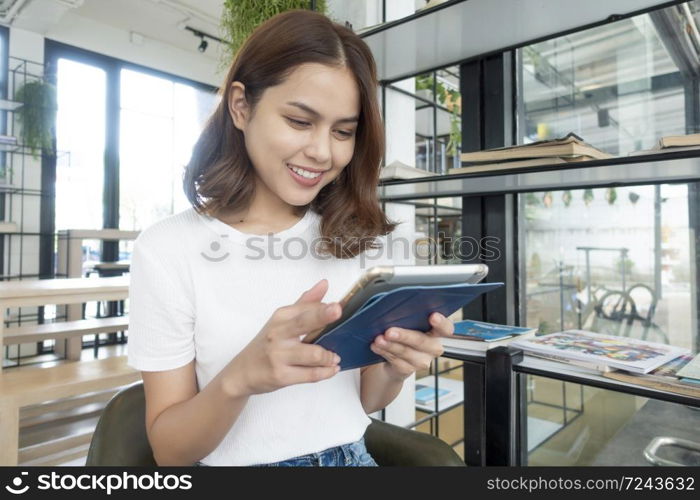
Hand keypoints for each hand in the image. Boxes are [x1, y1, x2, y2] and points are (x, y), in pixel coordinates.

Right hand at [223, 279, 341, 395]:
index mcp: (280, 317)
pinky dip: (326, 372)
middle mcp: (278, 334)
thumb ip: (305, 303)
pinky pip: (311, 375)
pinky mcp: (281, 376)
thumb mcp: (281, 321)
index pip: (306, 307)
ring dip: (330, 357)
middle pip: (304, 322)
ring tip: (334, 358)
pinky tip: (331, 369)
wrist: (243, 372)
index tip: (339, 306)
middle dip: (323, 315)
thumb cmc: (267, 344)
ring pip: (314, 354)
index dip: (325, 307)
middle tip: (338, 311)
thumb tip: (324, 284)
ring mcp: (278, 356)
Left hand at [369, 312, 451, 380]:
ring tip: (378, 339)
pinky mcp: (408, 369)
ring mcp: (422, 360)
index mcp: (437, 331)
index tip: (433, 316)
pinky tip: (376, 346)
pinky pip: (396, 361)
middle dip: (404, 336)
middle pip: (422, 341)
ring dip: (390, 345)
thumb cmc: (405, 330)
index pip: (446, 327)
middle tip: (389, 331)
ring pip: (406, 352)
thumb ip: (409, 315)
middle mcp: (433, 347)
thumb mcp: (409, 321)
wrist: (398, 356)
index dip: (441, 322)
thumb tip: (394, 307)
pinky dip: (384, 352)